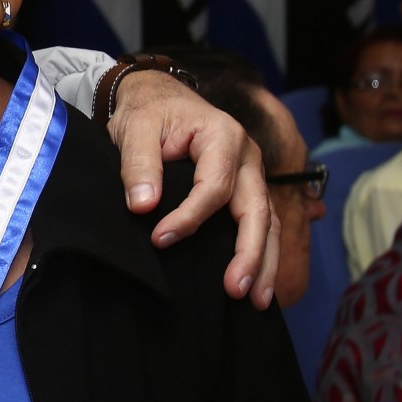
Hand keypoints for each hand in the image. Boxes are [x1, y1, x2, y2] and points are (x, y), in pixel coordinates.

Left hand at [106, 69, 278, 307]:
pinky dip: (262, 253)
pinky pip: (262, 223)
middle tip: (236, 291)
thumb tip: (143, 206)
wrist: (160, 99)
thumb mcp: (134, 129)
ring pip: (267, 221)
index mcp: (222, 136)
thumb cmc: (148, 114)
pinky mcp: (247, 189)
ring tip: (258, 302)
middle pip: (256, 209)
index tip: (160, 239)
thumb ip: (139, 165)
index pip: (215, 187)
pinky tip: (258, 283)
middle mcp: (248, 156)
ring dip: (265, 262)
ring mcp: (252, 174)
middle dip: (249, 253)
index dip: (189, 218)